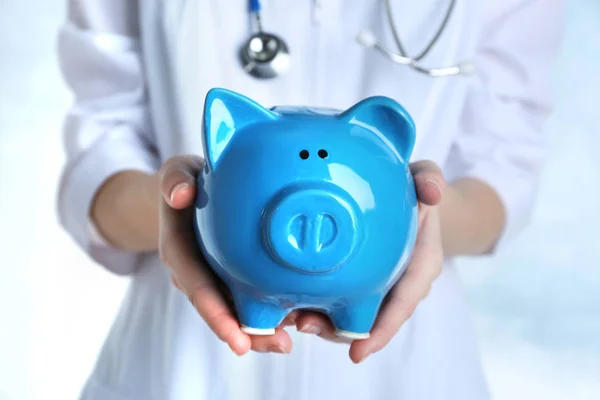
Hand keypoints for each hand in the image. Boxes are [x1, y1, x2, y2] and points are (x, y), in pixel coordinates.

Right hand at [157, 155, 294, 355]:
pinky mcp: (233, 274)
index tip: (236, 339)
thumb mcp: (175, 174)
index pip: (198, 288)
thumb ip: (174, 181)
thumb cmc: (185, 182)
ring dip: (264, 329)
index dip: (216, 315)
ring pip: (238, 310)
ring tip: (291, 341)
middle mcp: (198, 273)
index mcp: (181, 254)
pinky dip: (272, 308)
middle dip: (247, 333)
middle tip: (280, 346)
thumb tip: (180, 194)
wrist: (187, 191)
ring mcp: (216, 277)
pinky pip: (250, 295)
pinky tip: (299, 315)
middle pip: (222, 310)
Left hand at [293, 160, 444, 362]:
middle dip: (339, 331)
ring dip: (322, 321)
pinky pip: (342, 297)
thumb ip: (429, 180)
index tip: (358, 353)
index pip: (404, 303)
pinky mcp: (362, 280)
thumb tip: (432, 191)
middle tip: (305, 325)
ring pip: (352, 314)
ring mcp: (380, 285)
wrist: (412, 197)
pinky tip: (291, 299)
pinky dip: (319, 302)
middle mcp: (400, 283)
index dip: (382, 330)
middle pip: (372, 319)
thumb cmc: (416, 191)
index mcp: (420, 265)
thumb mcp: (425, 179)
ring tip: (291, 316)